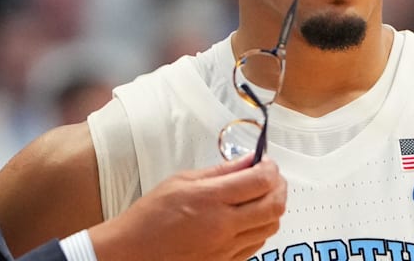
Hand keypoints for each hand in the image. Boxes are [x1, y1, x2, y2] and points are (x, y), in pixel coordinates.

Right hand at [88, 155, 286, 260]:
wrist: (134, 252)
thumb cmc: (150, 216)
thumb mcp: (181, 181)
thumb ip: (219, 172)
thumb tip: (246, 161)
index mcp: (211, 199)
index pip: (260, 180)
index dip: (270, 168)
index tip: (266, 162)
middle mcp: (224, 225)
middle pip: (274, 206)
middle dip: (279, 186)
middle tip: (271, 176)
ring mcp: (227, 248)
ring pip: (271, 227)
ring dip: (273, 208)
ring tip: (261, 196)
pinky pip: (257, 244)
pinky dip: (260, 228)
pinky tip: (249, 218)